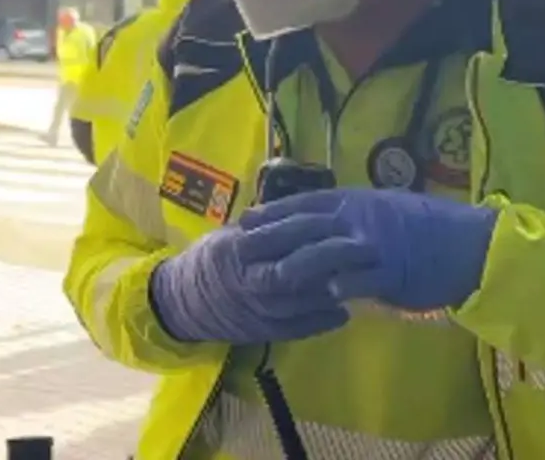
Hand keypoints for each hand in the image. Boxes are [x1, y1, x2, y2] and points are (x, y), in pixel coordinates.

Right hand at [149, 217, 377, 344]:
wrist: (179, 304)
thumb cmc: (208, 261)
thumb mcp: (228, 235)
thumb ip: (262, 227)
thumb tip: (304, 211)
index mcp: (235, 249)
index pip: (277, 235)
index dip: (310, 228)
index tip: (341, 217)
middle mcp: (244, 281)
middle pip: (292, 270)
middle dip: (329, 260)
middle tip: (364, 248)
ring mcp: (252, 310)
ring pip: (297, 302)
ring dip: (331, 290)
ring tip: (362, 277)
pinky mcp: (260, 333)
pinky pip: (294, 329)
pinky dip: (319, 321)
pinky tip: (344, 312)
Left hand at [239, 189, 497, 311]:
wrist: (471, 245)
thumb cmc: (429, 229)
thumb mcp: (385, 210)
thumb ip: (353, 216)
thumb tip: (324, 219)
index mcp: (357, 201)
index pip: (306, 203)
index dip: (274, 211)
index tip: (246, 218)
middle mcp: (361, 217)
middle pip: (306, 226)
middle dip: (270, 236)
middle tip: (239, 247)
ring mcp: (375, 245)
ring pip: (326, 252)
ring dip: (295, 266)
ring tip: (269, 279)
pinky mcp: (392, 272)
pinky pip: (360, 280)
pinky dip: (340, 287)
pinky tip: (320, 297)